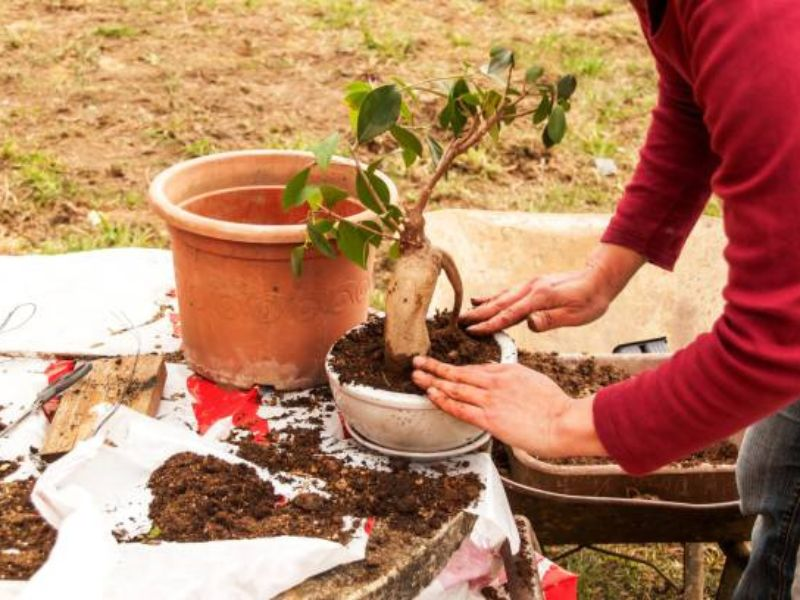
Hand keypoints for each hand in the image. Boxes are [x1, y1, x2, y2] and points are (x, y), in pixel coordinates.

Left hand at [411, 356, 605, 457]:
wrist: (565, 422)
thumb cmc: (555, 406)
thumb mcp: (532, 380)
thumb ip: (511, 378)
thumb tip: (495, 375)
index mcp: (506, 371)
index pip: (473, 369)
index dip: (453, 368)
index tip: (439, 366)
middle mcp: (495, 382)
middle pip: (458, 373)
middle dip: (434, 368)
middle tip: (416, 363)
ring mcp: (491, 400)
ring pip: (455, 388)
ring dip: (432, 382)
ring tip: (416, 376)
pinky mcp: (490, 419)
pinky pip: (461, 409)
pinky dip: (444, 401)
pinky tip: (431, 396)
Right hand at [460, 243, 643, 334]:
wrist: (599, 278)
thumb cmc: (591, 299)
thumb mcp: (577, 315)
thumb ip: (551, 319)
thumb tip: (530, 324)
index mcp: (540, 298)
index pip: (510, 314)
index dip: (491, 324)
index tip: (474, 331)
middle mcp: (531, 288)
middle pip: (500, 304)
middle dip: (479, 314)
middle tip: (459, 323)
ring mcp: (530, 285)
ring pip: (501, 297)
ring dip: (482, 306)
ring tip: (465, 313)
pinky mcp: (532, 285)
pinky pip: (507, 292)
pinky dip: (492, 296)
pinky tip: (482, 299)